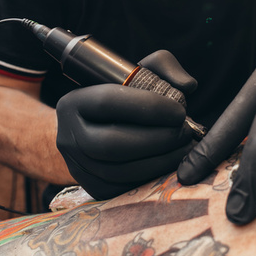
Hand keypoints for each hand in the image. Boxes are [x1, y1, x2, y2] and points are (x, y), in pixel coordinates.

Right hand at [56, 50, 196, 199]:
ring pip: (119, 171)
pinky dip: (154, 177)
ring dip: (161, 161)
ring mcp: (78, 166)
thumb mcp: (139, 73)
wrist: (98, 129)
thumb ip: (164, 66)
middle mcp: (69, 136)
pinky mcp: (93, 188)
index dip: (148, 107)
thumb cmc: (125, 98)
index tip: (180, 111)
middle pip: (112, 143)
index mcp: (74, 102)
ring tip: (185, 149)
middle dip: (157, 139)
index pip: (107, 102)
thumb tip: (187, 85)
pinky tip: (173, 164)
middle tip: (185, 133)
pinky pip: (124, 189)